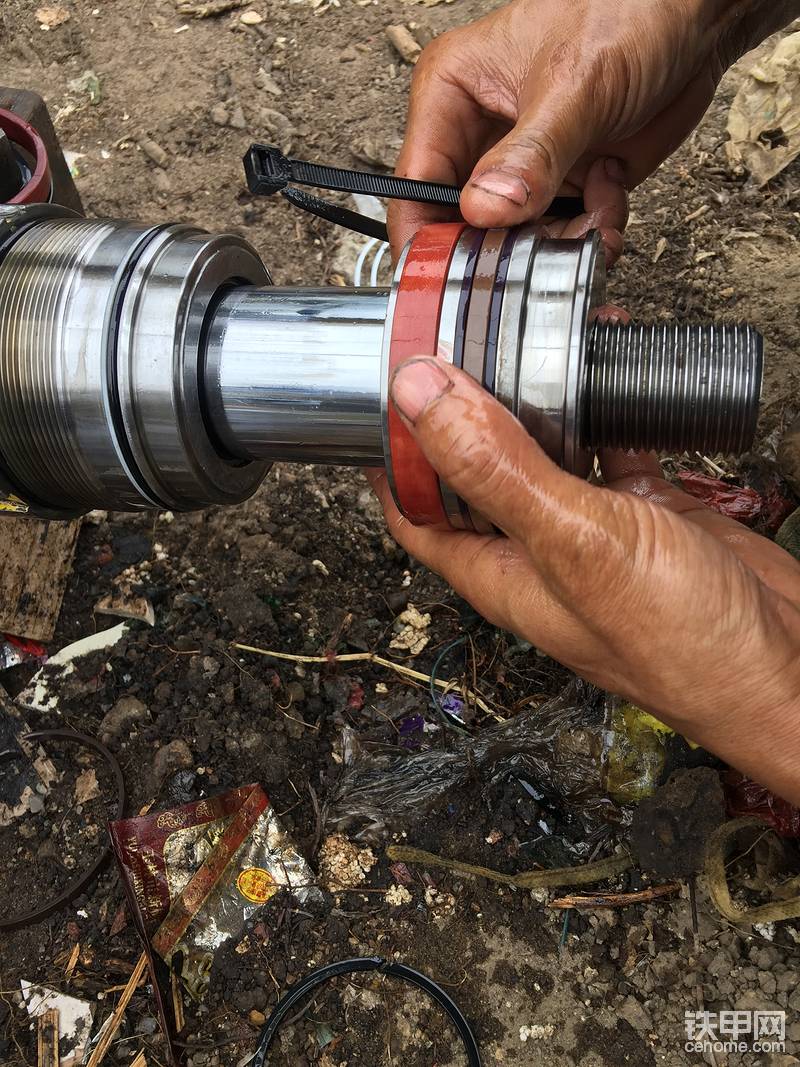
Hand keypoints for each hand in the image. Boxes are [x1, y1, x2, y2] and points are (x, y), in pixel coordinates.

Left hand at [369, 356, 799, 804]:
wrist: (782, 665)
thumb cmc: (681, 645)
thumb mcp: (575, 543)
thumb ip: (497, 470)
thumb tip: (420, 399)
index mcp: (496, 569)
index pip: (414, 507)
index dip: (392, 451)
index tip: (386, 385)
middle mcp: (534, 549)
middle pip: (475, 468)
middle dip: (463, 407)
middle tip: (460, 338)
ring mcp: (590, 528)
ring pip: (545, 449)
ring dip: (537, 397)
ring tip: (532, 336)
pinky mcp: (643, 512)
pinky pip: (610, 446)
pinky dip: (607, 407)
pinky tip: (609, 366)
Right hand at [389, 0, 797, 255]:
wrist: (696, 17)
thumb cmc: (629, 11)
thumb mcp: (575, 83)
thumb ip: (531, 154)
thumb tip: (485, 208)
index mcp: (453, 95)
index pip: (416, 186)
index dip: (427, 240)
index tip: (450, 278)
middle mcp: (480, 136)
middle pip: (463, 226)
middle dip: (502, 250)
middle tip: (535, 255)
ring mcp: (522, 168)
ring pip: (516, 240)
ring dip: (553, 246)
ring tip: (587, 221)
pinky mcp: (564, 187)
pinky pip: (563, 237)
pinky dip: (589, 235)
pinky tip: (609, 200)